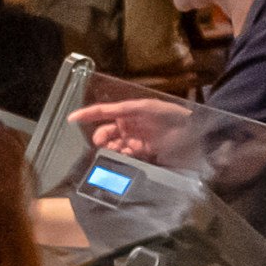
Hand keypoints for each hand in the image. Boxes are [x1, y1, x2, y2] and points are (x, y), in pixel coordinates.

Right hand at [71, 96, 186, 161]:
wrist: (194, 133)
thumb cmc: (170, 115)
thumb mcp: (147, 108)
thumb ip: (126, 109)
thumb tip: (104, 111)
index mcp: (129, 111)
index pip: (103, 112)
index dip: (87, 114)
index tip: (71, 119)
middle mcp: (129, 125)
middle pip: (106, 132)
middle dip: (100, 137)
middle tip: (100, 144)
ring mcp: (136, 139)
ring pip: (114, 145)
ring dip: (110, 149)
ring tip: (112, 153)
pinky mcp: (144, 153)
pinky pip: (126, 155)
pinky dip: (121, 157)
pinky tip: (123, 158)